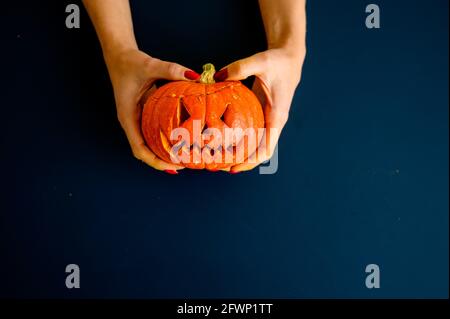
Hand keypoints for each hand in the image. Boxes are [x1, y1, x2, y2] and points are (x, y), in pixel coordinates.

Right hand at [104, 48, 199, 172]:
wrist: (119, 56)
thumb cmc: (131, 62)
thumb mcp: (151, 65)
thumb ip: (171, 70)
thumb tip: (194, 76)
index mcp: (128, 117)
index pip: (139, 149)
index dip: (156, 161)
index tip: (174, 166)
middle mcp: (131, 122)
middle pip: (144, 153)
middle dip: (162, 162)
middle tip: (185, 164)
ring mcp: (136, 120)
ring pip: (147, 145)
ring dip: (163, 154)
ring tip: (184, 159)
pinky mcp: (142, 115)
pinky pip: (151, 134)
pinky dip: (163, 142)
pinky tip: (179, 142)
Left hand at [214, 48, 305, 172]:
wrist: (289, 59)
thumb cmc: (278, 62)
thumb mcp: (260, 61)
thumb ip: (240, 68)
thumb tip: (218, 77)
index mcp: (277, 115)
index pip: (266, 147)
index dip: (251, 160)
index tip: (234, 167)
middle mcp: (274, 122)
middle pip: (259, 152)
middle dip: (242, 162)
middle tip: (219, 167)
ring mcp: (268, 121)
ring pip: (256, 146)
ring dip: (240, 154)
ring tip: (219, 159)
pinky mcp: (262, 116)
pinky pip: (252, 135)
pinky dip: (240, 142)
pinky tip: (224, 142)